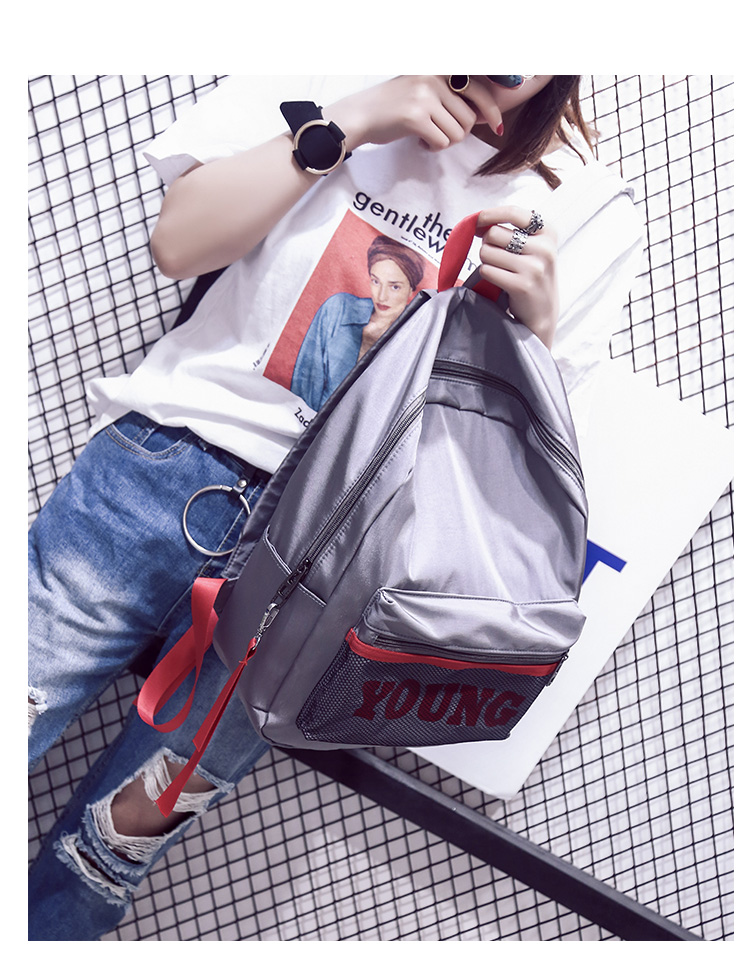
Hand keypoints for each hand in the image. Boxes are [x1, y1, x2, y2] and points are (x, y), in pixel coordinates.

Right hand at [325, 76, 503, 152]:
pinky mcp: (416, 117)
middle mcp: (434, 78)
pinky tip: (419, 142)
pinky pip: (442, 142)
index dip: (491, 111)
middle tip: (441, 135)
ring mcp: (424, 97)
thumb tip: (484, 114)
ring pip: (458, 133)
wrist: (360, 115)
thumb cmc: (393, 107)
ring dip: (445, 142)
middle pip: (469, 118)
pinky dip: (432, 147)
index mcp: (439, 70)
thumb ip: (448, 95)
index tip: (498, 126)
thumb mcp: (422, 89)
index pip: (478, 89)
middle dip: (459, 133)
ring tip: (427, 136)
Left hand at [475, 207, 558, 348]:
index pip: (513, 212)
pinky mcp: (521, 286)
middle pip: (495, 233)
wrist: (542, 312)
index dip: (490, 214)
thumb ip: (512, 230)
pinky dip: (487, 275)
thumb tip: (479, 222)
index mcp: (548, 232)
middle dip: (488, 244)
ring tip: (500, 270)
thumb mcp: (533, 247)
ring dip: (486, 260)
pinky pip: (487, 270)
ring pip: (487, 252)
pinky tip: (499, 282)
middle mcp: (544, 248)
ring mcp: (534, 268)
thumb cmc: (531, 274)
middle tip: (496, 257)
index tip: (478, 221)